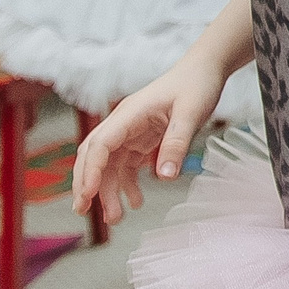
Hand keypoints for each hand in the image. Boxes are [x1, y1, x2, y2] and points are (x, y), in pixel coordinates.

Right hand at [71, 55, 226, 223]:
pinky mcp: (142, 140)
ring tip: (116, 218)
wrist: (205, 70)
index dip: (90, 170)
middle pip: (94, 156)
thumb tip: (164, 176)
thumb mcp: (191, 113)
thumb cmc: (196, 85)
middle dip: (86, 183)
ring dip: (109, 191)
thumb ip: (177, 143)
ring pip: (110, 166)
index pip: (100, 144)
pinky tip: (136, 201)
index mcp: (130, 114)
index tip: (87, 194)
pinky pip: (128, 166)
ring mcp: (131, 132)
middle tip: (83, 210)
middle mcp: (124, 124)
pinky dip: (128, 184)